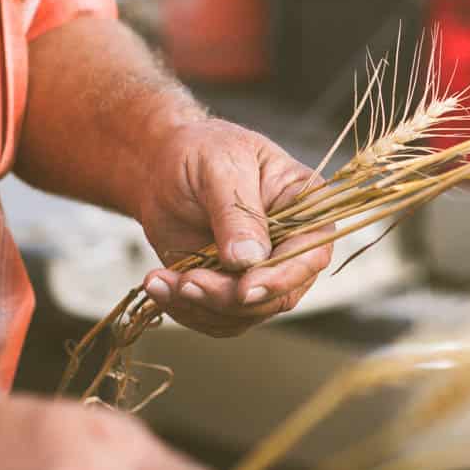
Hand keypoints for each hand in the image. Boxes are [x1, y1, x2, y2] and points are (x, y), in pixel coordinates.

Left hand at [136, 112, 333, 337]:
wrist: (161, 166)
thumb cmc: (200, 151)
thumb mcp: (220, 167)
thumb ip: (237, 212)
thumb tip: (249, 260)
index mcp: (308, 208)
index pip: (312, 253)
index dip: (282, 277)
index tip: (244, 289)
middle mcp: (291, 247)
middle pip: (279, 294)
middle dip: (230, 298)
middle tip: (187, 283)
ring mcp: (260, 273)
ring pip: (245, 313)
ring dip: (200, 306)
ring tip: (160, 280)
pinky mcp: (228, 289)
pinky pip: (214, 318)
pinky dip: (184, 309)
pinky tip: (157, 284)